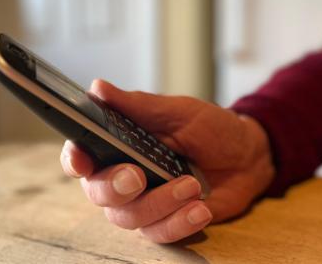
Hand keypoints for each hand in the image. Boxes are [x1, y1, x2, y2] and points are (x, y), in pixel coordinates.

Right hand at [60, 80, 274, 242]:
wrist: (247, 156)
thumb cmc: (209, 128)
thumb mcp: (176, 110)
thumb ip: (136, 105)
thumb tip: (97, 88)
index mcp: (118, 147)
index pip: (82, 157)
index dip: (74, 160)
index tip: (82, 162)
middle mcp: (123, 178)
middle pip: (99, 194)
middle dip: (114, 188)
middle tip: (138, 176)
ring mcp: (145, 203)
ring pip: (128, 218)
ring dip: (158, 204)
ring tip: (190, 185)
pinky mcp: (167, 223)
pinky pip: (161, 234)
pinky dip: (179, 223)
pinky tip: (200, 208)